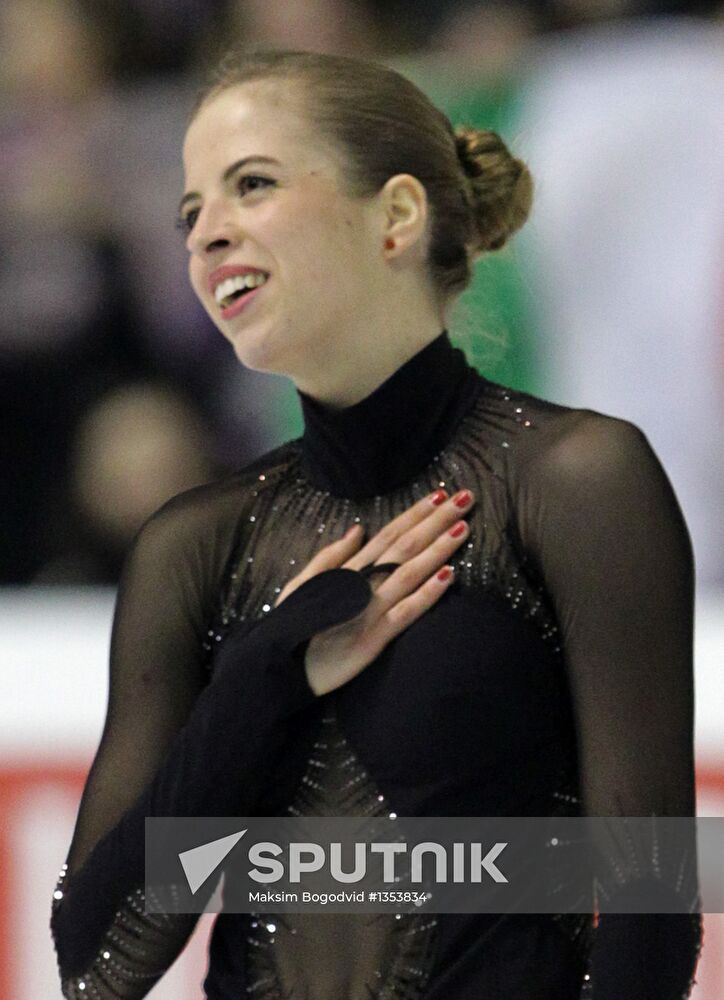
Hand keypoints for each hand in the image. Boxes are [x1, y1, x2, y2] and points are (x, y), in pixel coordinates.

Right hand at [274, 488, 475, 695]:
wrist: (276, 666)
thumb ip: (331, 555)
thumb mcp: (304, 582)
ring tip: (463, 528)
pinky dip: (428, 593)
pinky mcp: (373, 638)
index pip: (388, 534)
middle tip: (465, 498)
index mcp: (347, 569)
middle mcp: (361, 583)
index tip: (439, 495)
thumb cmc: (292, 623)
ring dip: (439, 548)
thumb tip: (359, 528)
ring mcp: (369, 609)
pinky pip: (406, 612)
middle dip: (436, 520)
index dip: (415, 514)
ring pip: (410, 572)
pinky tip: (449, 576)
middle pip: (405, 546)